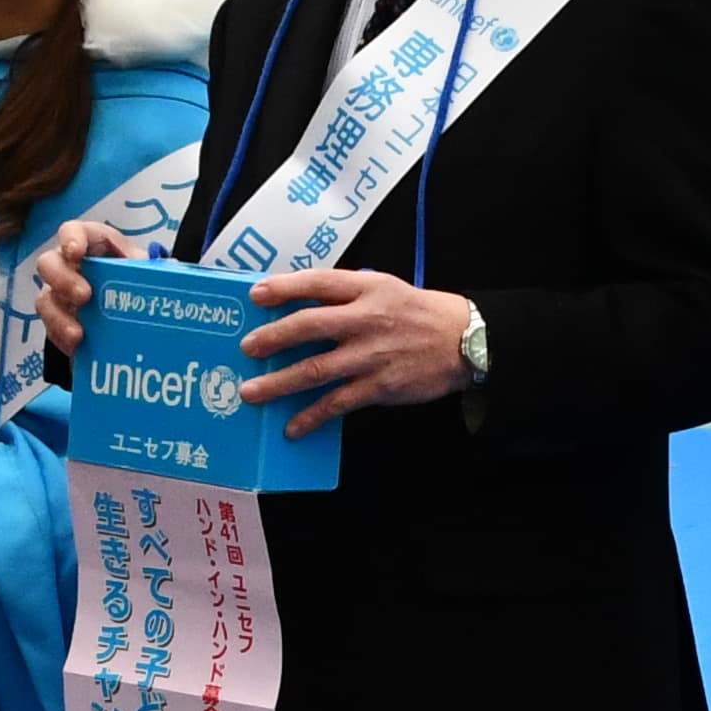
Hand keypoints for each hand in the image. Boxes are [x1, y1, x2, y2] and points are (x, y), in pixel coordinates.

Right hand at [38, 218, 148, 367]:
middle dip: (62, 278)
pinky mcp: (58, 322)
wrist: (128, 314)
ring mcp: (59, 295)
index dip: (71, 238)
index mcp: (91, 245)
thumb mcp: (146, 272)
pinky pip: (51, 328)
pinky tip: (77, 345)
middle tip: (85, 296)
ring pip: (45, 299)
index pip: (72, 230)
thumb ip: (156, 269)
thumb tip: (172, 267)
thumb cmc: (133, 282)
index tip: (76, 252)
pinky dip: (62, 337)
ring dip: (59, 316)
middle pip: (48, 263)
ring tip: (78, 333)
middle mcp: (68, 266)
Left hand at [243, 267, 475, 432]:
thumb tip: (297, 305)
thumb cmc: (417, 313)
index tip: (255, 294)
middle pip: (310, 326)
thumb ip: (344, 294)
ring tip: (252, 392)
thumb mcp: (383, 288)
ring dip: (280, 382)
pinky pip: (338, 403)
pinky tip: (292, 427)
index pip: (319, 282)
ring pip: (317, 369)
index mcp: (366, 288)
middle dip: (273, 337)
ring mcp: (371, 355)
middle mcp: (366, 319)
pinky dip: (312, 416)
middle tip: (247, 348)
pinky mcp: (379, 386)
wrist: (463, 341)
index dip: (285, 287)